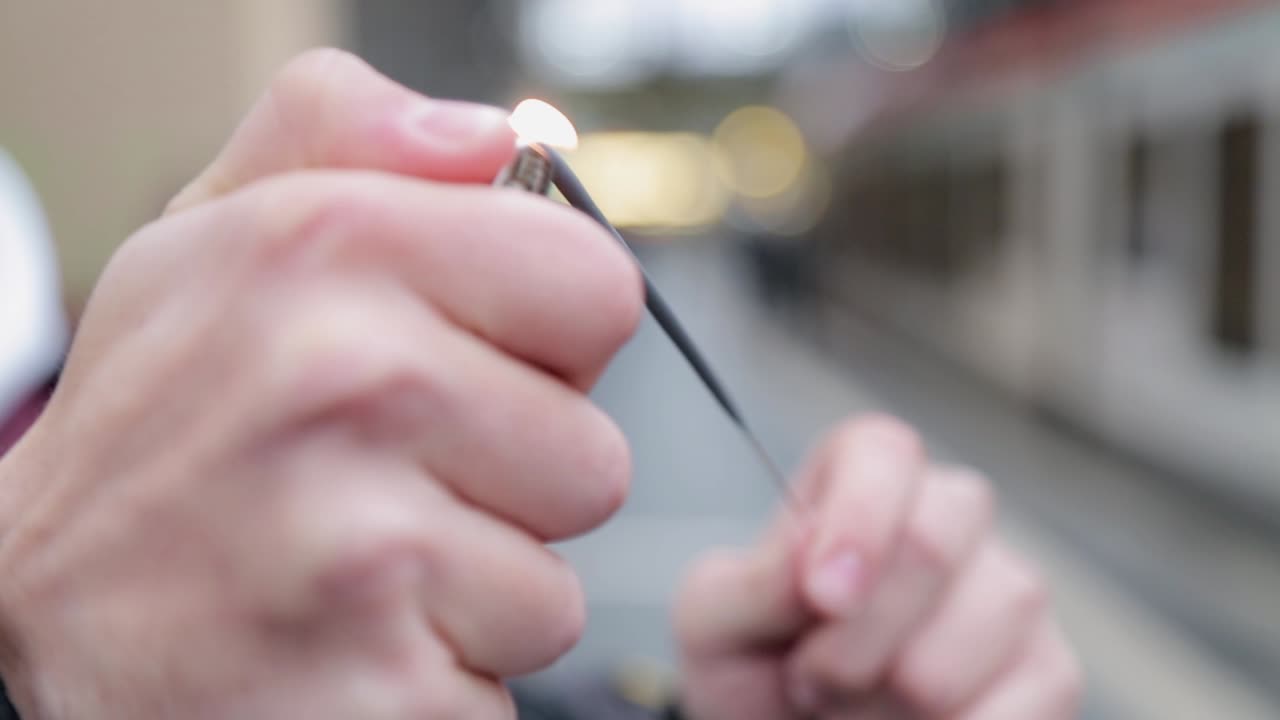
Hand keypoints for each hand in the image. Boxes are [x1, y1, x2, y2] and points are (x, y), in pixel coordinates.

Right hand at [0, 50, 641, 718]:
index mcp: (328, 246)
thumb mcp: (218, 234)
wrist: (45, 608)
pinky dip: (442, 679)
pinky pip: (504, 683)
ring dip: (474, 589)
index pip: (597, 290)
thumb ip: (349, 138)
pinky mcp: (374, 693)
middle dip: (507, 484)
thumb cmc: (165, 423)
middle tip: (383, 484)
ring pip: (555, 588)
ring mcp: (359, 548)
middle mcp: (345, 381)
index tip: (461, 359)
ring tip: (358, 565)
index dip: (542, 339)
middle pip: (596, 456)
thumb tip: (490, 136)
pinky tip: (346, 645)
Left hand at [675, 417, 1080, 718]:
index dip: (859, 518)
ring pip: (969, 637)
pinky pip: (1016, 709)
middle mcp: (950, 518)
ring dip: (885, 704)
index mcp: (862, 480)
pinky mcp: (1050, 673)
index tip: (819, 598)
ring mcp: (1009, 592)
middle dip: (851, 640)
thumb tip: (821, 565)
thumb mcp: (714, 621)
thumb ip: (755, 583)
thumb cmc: (752, 668)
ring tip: (848, 710)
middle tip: (806, 681)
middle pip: (933, 541)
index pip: (884, 452)